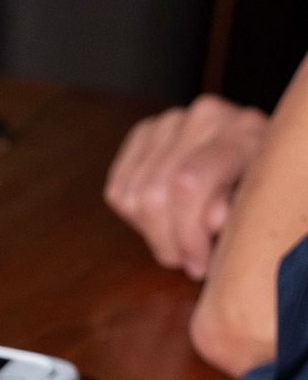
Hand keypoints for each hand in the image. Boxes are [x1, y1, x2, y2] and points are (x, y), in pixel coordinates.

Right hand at [104, 96, 267, 278]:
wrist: (254, 150)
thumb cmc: (261, 184)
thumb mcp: (261, 201)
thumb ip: (237, 210)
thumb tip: (212, 221)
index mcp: (242, 131)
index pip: (189, 184)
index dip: (186, 233)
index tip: (199, 263)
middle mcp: (202, 117)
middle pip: (154, 193)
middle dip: (166, 240)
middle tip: (185, 260)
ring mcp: (169, 121)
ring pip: (131, 196)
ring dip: (150, 233)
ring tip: (176, 243)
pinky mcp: (143, 133)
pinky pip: (117, 190)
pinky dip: (135, 218)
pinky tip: (163, 221)